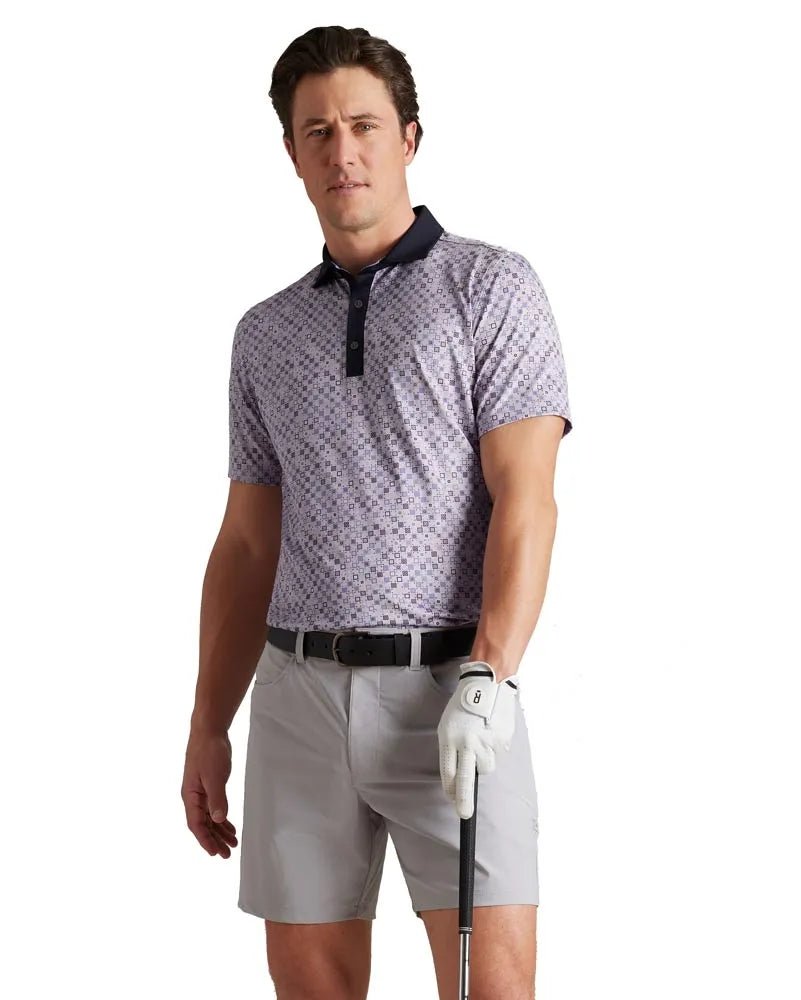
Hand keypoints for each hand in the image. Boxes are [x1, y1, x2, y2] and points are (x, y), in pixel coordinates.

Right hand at [181, 728, 238, 857]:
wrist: (209, 731)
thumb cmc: (209, 751)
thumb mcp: (215, 776)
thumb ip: (217, 798)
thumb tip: (218, 820)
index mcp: (190, 796)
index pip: (196, 824)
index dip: (206, 840)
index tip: (216, 853)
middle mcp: (193, 797)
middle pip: (202, 825)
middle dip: (214, 840)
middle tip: (227, 854)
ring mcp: (200, 792)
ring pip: (208, 818)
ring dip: (219, 831)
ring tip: (233, 843)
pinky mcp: (208, 786)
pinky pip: (213, 808)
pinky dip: (221, 819)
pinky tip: (229, 826)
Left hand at [437, 660, 519, 818]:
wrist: (487, 685)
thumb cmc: (463, 707)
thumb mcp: (447, 725)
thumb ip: (450, 750)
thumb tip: (457, 776)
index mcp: (449, 738)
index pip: (448, 772)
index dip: (451, 789)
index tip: (452, 801)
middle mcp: (467, 742)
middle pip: (466, 778)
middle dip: (464, 799)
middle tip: (464, 814)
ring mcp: (486, 742)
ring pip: (486, 767)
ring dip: (483, 762)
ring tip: (480, 742)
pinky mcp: (502, 740)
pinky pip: (497, 754)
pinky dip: (493, 749)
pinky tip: (490, 734)